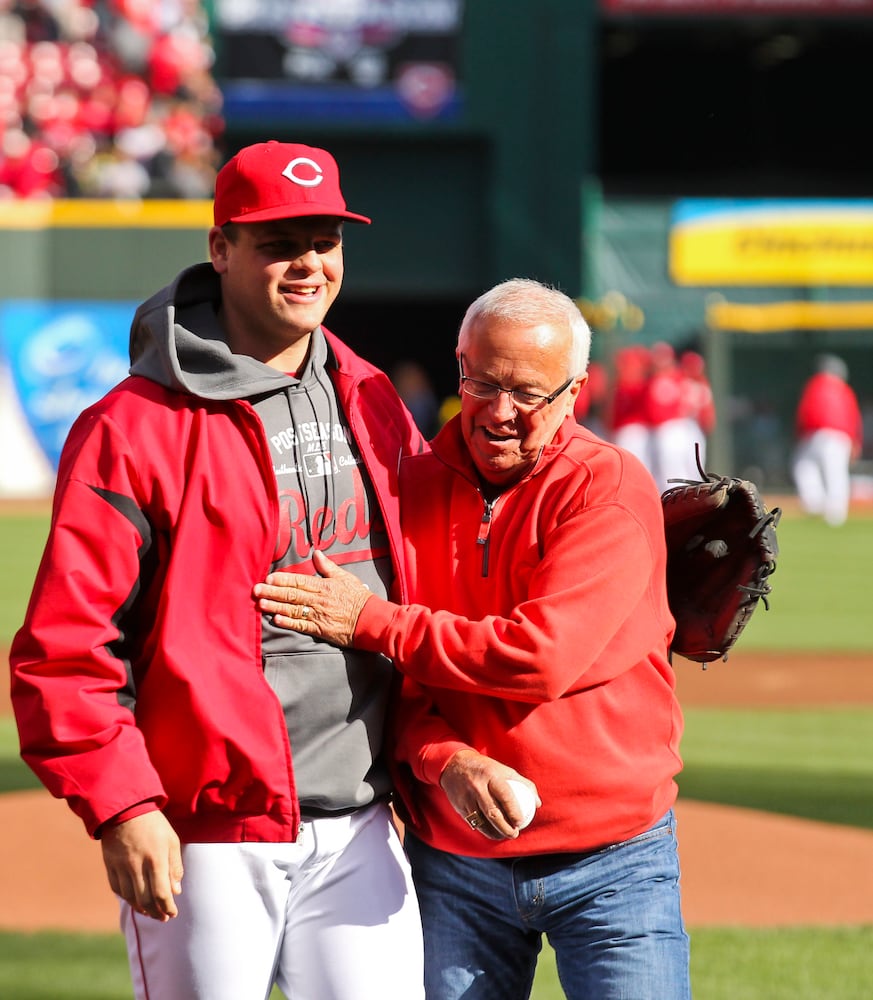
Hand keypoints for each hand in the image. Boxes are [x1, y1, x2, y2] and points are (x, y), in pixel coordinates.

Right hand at [101, 811, 182, 920]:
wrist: (125, 809)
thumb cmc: (154, 824)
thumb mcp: (171, 840)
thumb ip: (175, 866)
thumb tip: (176, 891)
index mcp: (155, 858)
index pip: (161, 893)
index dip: (167, 907)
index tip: (173, 913)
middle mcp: (137, 865)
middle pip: (145, 900)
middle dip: (156, 912)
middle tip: (163, 918)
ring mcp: (121, 867)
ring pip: (131, 897)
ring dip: (142, 909)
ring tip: (151, 913)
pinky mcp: (110, 866)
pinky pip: (118, 889)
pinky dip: (128, 899)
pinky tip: (135, 902)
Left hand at [253, 550, 372, 647]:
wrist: (371, 619)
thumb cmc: (359, 598)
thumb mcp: (345, 577)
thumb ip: (328, 567)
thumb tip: (316, 553)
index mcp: (323, 586)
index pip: (299, 581)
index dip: (282, 580)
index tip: (268, 578)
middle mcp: (318, 600)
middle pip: (292, 595)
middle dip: (272, 592)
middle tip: (256, 590)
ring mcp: (318, 615)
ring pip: (293, 610)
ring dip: (276, 607)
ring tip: (261, 604)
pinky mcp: (320, 630)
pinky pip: (302, 626)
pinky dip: (289, 623)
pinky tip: (277, 620)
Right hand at [440, 749, 540, 840]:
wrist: (455, 764)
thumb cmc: (487, 769)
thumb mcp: (504, 770)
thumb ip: (524, 784)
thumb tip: (537, 804)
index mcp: (491, 776)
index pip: (505, 796)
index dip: (514, 812)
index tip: (521, 822)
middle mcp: (478, 787)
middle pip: (493, 813)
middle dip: (505, 828)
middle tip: (514, 833)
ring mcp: (467, 798)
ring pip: (482, 822)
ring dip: (494, 833)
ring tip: (504, 836)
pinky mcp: (459, 806)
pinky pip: (473, 822)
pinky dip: (484, 830)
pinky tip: (492, 832)